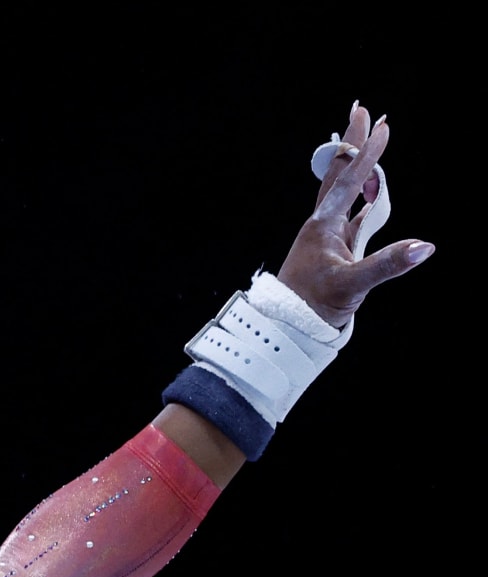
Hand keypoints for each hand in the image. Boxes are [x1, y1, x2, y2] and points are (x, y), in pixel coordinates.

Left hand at [277, 103, 432, 326]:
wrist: (286, 330)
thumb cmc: (310, 307)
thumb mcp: (351, 286)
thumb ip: (386, 265)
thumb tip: (424, 246)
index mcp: (322, 226)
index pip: (348, 181)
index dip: (366, 154)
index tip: (381, 125)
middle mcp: (322, 226)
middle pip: (340, 176)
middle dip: (354, 144)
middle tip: (363, 113)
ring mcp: (328, 238)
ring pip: (346, 195)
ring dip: (360, 169)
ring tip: (371, 146)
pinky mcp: (334, 253)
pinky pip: (353, 219)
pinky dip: (365, 203)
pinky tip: (372, 197)